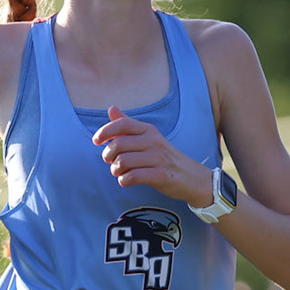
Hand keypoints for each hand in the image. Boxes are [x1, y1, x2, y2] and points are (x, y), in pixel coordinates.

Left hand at [92, 107, 206, 202]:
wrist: (192, 177)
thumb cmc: (165, 157)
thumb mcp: (149, 137)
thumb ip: (128, 125)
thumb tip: (111, 108)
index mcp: (149, 130)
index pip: (123, 123)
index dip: (105, 131)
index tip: (96, 141)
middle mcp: (154, 141)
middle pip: (118, 144)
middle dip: (108, 155)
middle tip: (111, 161)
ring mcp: (158, 158)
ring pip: (123, 161)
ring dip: (115, 170)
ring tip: (119, 172)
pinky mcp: (161, 175)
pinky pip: (133, 176)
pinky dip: (124, 180)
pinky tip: (126, 180)